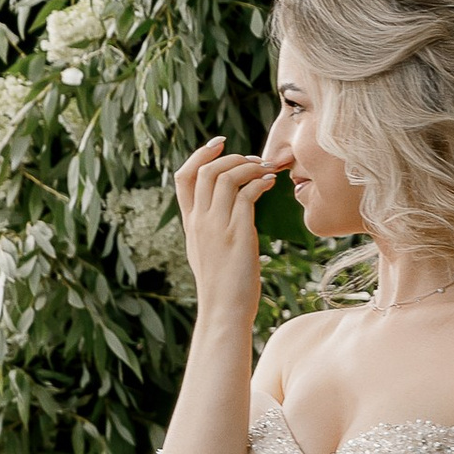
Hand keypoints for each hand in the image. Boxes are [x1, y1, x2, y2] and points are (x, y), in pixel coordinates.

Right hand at [175, 138, 278, 325]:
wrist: (223, 311)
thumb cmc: (222, 285)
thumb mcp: (207, 251)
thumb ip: (211, 227)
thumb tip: (230, 209)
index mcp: (190, 223)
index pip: (183, 177)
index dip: (199, 154)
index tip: (218, 143)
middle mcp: (199, 221)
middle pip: (205, 171)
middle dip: (231, 156)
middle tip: (255, 158)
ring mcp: (216, 226)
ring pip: (225, 178)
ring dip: (249, 167)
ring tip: (267, 170)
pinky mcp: (236, 234)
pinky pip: (245, 195)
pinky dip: (258, 183)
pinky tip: (270, 184)